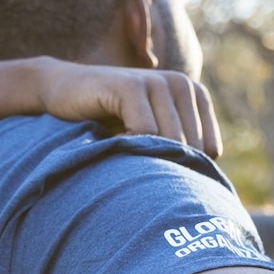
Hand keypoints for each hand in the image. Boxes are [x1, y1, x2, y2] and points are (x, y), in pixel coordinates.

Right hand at [31, 59, 221, 156]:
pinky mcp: (130, 86)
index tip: (155, 160)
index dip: (182, 165)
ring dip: (146, 156)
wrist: (64, 89)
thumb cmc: (111, 119)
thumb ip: (182, 149)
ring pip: (170, 141)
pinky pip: (144, 132)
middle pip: (190, 148)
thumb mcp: (154, 132)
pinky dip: (130, 146)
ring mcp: (157, 82)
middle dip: (165, 163)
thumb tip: (208, 191)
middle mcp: (181, 84)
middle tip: (137, 160)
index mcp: (195, 94)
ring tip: (126, 149)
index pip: (210, 150)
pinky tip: (114, 141)